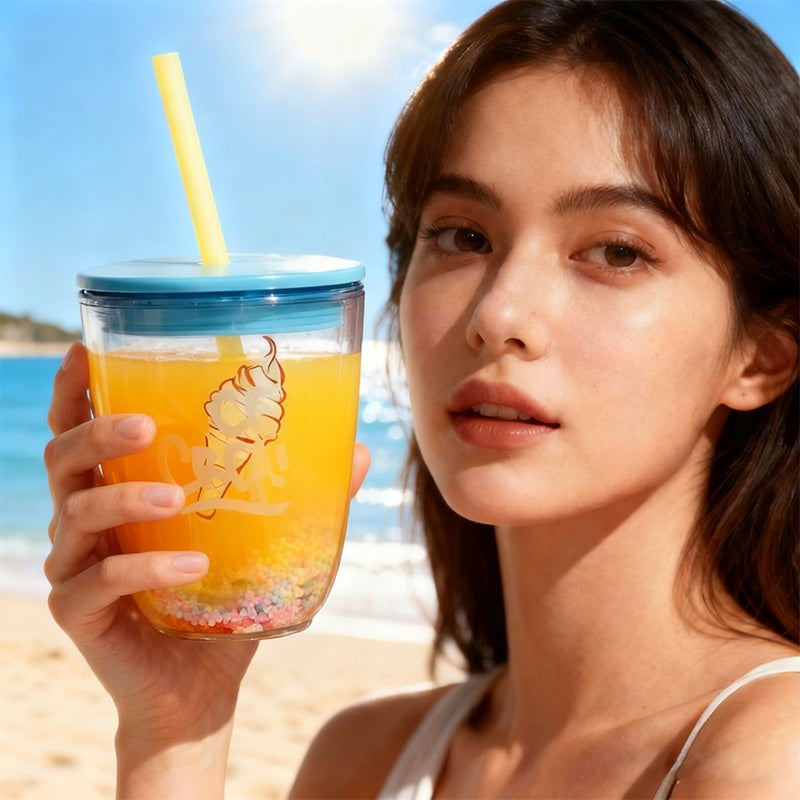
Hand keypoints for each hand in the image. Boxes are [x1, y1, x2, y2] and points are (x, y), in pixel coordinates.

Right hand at [44, 343, 369, 794]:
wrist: (201, 688)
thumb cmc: (223, 601)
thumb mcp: (262, 542)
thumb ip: (301, 496)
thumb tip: (358, 452)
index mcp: (118, 489)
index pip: (80, 427)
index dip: (76, 388)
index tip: (84, 348)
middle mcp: (85, 522)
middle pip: (62, 458)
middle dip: (97, 432)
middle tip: (145, 425)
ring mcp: (75, 567)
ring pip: (77, 515)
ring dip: (125, 499)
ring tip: (178, 499)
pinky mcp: (78, 615)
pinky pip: (99, 582)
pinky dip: (145, 569)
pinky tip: (191, 567)